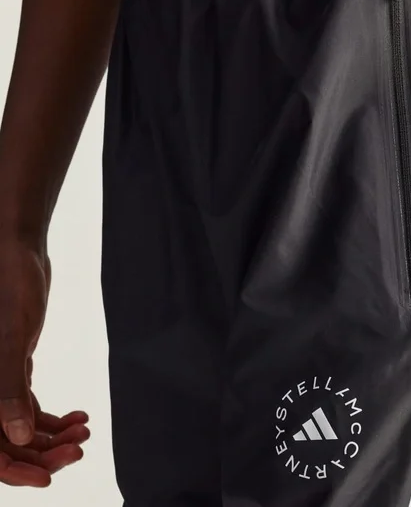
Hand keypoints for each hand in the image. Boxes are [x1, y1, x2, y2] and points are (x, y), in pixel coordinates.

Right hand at [0, 237, 89, 486]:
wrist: (18, 254)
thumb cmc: (8, 286)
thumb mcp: (11, 337)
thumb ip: (9, 388)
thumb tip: (19, 440)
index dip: (14, 471)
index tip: (49, 477)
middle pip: (5, 443)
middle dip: (41, 453)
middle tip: (79, 447)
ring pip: (19, 427)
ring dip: (51, 437)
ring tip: (83, 431)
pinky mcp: (12, 368)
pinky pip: (29, 405)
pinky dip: (52, 417)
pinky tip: (80, 415)